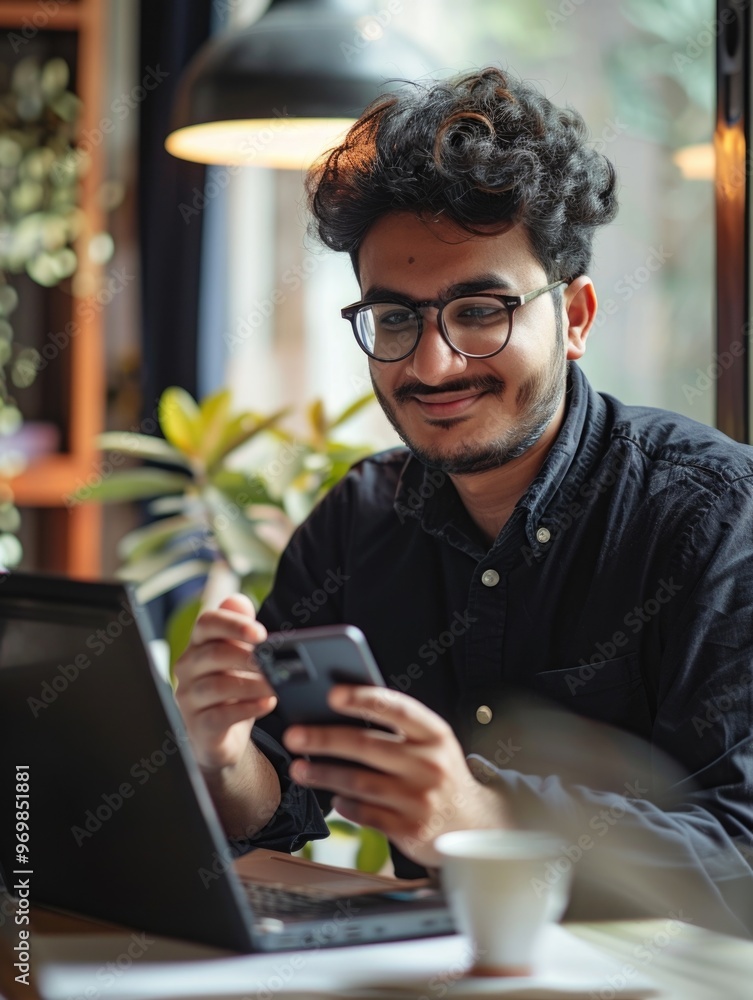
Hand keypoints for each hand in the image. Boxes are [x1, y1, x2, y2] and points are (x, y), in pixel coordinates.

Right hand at [174, 594, 275, 772]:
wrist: (223, 736)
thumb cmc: (233, 690)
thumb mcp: (241, 656)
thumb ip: (241, 629)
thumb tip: (239, 601)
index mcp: (199, 644)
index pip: (206, 622)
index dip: (233, 624)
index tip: (261, 632)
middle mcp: (187, 668)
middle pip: (213, 653)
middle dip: (247, 656)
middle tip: (274, 661)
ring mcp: (188, 698)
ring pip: (215, 685)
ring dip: (251, 684)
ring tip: (275, 685)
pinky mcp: (197, 726)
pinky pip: (219, 715)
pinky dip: (246, 708)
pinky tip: (267, 704)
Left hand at [282, 685, 510, 866]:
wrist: (475, 824)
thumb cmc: (441, 774)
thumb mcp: (432, 744)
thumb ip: (398, 728)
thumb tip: (341, 711)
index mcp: (436, 734)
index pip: (397, 708)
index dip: (363, 699)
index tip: (332, 694)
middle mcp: (430, 764)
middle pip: (367, 745)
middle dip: (324, 739)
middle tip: (295, 735)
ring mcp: (421, 799)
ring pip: (359, 782)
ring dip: (323, 774)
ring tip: (299, 768)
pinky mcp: (410, 830)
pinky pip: (365, 814)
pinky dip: (345, 805)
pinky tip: (334, 798)